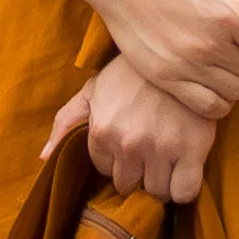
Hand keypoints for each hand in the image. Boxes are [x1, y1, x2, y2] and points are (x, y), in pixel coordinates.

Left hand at [44, 56, 222, 204]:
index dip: (116, 162)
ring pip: (156, 192)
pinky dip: (184, 188)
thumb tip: (44, 158)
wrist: (181, 46)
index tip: (129, 147)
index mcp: (102, 131)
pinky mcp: (193, 148)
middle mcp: (129, 143)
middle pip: (129, 186)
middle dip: (137, 174)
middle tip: (149, 154)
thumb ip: (66, 122)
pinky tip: (184, 170)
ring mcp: (162, 147)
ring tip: (167, 160)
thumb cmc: (134, 69)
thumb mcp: (95, 88)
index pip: (104, 173)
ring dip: (160, 182)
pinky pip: (185, 191)